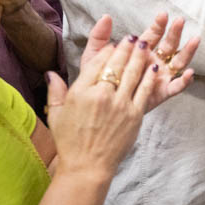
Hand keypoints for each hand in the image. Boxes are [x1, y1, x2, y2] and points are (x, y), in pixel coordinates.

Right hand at [45, 34, 154, 179]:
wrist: (87, 166)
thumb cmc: (69, 141)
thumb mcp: (56, 114)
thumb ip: (55, 91)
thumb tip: (50, 73)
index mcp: (81, 92)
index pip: (97, 62)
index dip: (108, 51)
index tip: (114, 44)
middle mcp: (101, 94)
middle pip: (117, 64)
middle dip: (127, 48)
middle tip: (134, 38)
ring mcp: (120, 104)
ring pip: (133, 73)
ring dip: (140, 57)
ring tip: (145, 45)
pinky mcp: (135, 115)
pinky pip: (144, 90)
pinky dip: (149, 77)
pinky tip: (153, 68)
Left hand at [80, 13, 199, 112]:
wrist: (100, 107)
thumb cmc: (100, 80)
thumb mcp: (95, 57)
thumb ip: (99, 37)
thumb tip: (106, 16)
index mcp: (140, 52)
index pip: (152, 35)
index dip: (158, 25)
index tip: (162, 15)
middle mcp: (154, 62)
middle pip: (169, 45)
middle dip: (175, 33)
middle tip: (180, 21)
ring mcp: (160, 76)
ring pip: (178, 62)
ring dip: (187, 51)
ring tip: (195, 40)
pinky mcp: (162, 92)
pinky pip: (176, 87)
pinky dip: (184, 81)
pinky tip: (190, 73)